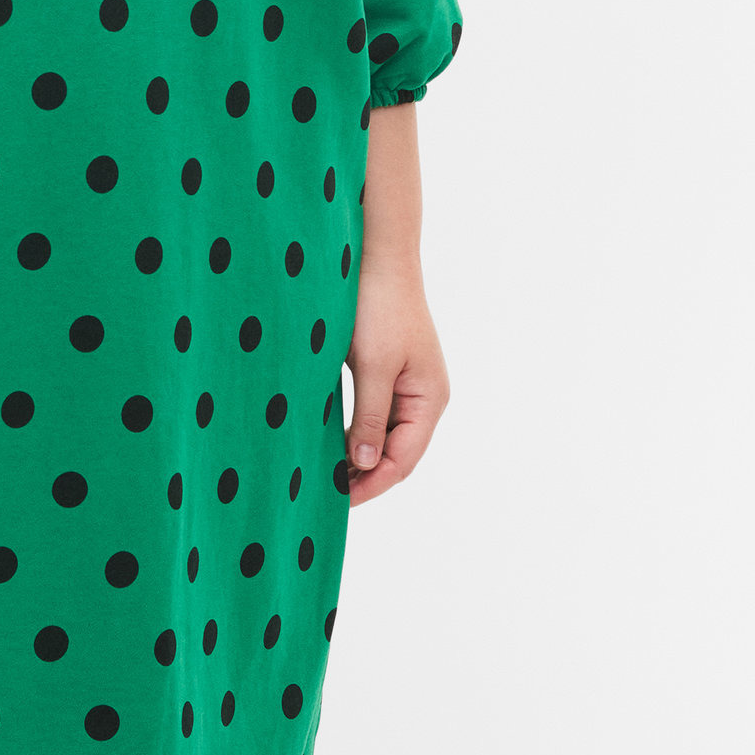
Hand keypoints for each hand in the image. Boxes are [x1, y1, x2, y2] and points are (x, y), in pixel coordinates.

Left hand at [344, 254, 449, 506]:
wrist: (377, 255)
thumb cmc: (379, 306)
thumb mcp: (374, 366)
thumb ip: (369, 417)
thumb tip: (365, 465)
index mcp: (430, 399)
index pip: (403, 460)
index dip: (372, 484)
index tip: (338, 500)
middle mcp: (423, 396)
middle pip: (395, 452)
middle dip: (364, 475)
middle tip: (325, 494)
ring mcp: (406, 383)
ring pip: (381, 435)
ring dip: (356, 456)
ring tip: (324, 476)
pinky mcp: (386, 369)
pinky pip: (371, 413)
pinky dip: (352, 431)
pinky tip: (326, 440)